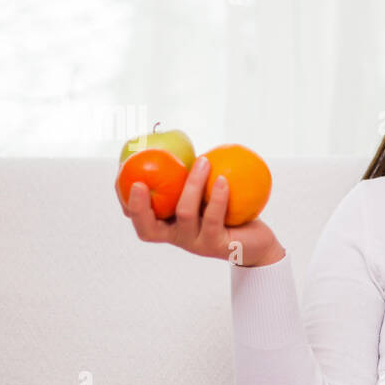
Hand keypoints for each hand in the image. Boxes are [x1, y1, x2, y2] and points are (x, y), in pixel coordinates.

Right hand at [123, 155, 283, 265]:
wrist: (257, 242)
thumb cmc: (228, 213)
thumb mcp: (205, 194)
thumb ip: (187, 178)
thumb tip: (176, 140)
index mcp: (169, 226)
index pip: (140, 220)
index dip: (128, 204)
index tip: (127, 179)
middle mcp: (178, 237)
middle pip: (148, 230)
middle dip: (139, 207)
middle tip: (139, 183)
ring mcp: (196, 244)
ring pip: (184, 213)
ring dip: (192, 184)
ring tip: (204, 162)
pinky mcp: (218, 245)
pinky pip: (213, 218)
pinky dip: (217, 197)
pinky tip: (222, 180)